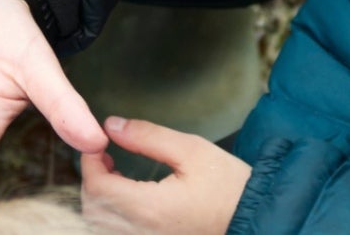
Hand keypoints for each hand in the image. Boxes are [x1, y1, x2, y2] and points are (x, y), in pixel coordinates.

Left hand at [80, 117, 249, 234]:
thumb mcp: (192, 151)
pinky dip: (114, 215)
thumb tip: (111, 125)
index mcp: (149, 209)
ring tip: (117, 174)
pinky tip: (130, 197)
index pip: (97, 187)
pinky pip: (120, 232)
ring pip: (102, 224)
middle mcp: (142, 232)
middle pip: (93, 210)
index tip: (98, 144)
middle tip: (105, 156)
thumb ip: (147, 137)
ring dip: (101, 199)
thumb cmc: (232, 187)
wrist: (260, 220)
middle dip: (93, 180)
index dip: (88, 162)